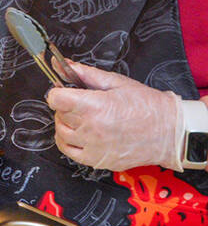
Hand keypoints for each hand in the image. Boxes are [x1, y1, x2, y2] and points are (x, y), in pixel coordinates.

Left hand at [47, 61, 182, 170]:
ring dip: (67, 124)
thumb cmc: (147, 106)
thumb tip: (61, 64)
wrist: (170, 132)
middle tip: (84, 104)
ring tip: (85, 119)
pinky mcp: (97, 161)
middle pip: (59, 114)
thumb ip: (84, 73)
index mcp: (94, 107)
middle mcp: (91, 129)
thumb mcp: (116, 82)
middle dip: (67, 106)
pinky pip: (68, 151)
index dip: (59, 92)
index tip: (66, 92)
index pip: (55, 98)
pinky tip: (80, 134)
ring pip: (61, 132)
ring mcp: (94, 147)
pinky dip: (68, 141)